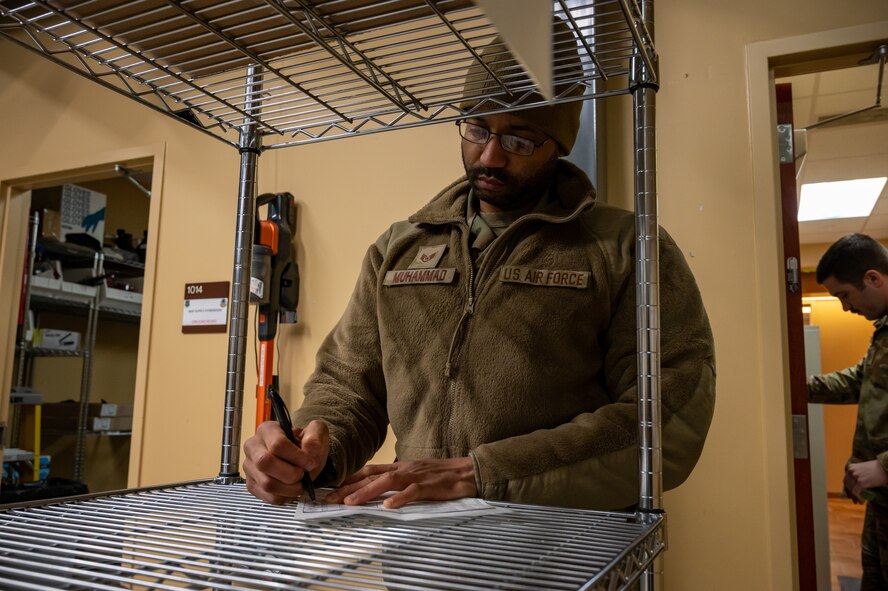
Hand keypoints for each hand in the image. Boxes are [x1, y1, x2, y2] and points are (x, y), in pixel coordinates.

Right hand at [243, 419, 328, 503]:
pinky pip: (267, 497)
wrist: (302, 458)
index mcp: (267, 430)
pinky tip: (292, 490)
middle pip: (264, 463)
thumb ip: (315, 437)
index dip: (297, 457)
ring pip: (266, 483)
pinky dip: (284, 497)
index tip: (310, 463)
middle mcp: (254, 447)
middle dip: (290, 474)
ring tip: (300, 484)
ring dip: (289, 488)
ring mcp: (250, 467)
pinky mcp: (252, 484)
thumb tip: (310, 449)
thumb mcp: (316, 432)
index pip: (277, 444)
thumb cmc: (306, 444)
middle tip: (302, 475)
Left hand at [324, 457, 476, 508]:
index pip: (369, 471)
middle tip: (330, 499)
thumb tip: (379, 491)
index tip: (332, 488)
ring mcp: (416, 476)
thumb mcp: (415, 475)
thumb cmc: (441, 475)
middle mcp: (404, 469)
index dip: (349, 479)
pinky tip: (388, 507)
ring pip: (387, 482)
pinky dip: (399, 499)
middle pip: (371, 476)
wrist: (467, 471)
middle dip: (349, 487)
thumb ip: (398, 481)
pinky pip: (412, 492)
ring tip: (350, 503)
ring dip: (366, 492)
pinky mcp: (430, 485)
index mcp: (399, 467)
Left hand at [844, 460, 887, 503]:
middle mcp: (851, 471)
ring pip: (851, 490)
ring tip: (859, 502)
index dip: (848, 489)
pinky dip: (857, 498)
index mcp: (850, 467)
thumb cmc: (877, 469)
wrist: (885, 468)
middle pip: (847, 486)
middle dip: (850, 494)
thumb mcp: (863, 469)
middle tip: (854, 501)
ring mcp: (855, 476)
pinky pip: (855, 492)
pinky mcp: (860, 481)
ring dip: (854, 497)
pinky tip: (861, 502)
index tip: (851, 495)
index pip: (846, 480)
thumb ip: (857, 475)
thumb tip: (854, 485)